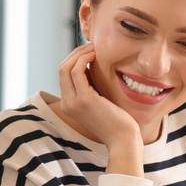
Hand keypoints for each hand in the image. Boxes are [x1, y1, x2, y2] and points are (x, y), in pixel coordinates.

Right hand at [57, 44, 141, 164]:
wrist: (123, 139)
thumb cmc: (116, 120)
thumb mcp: (98, 100)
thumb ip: (90, 86)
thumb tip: (87, 65)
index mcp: (69, 105)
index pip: (64, 76)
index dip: (74, 60)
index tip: (89, 52)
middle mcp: (66, 104)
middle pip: (62, 69)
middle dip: (75, 54)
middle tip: (91, 46)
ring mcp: (73, 102)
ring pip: (66, 68)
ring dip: (79, 53)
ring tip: (94, 48)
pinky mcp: (84, 99)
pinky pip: (77, 71)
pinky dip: (84, 58)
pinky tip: (95, 55)